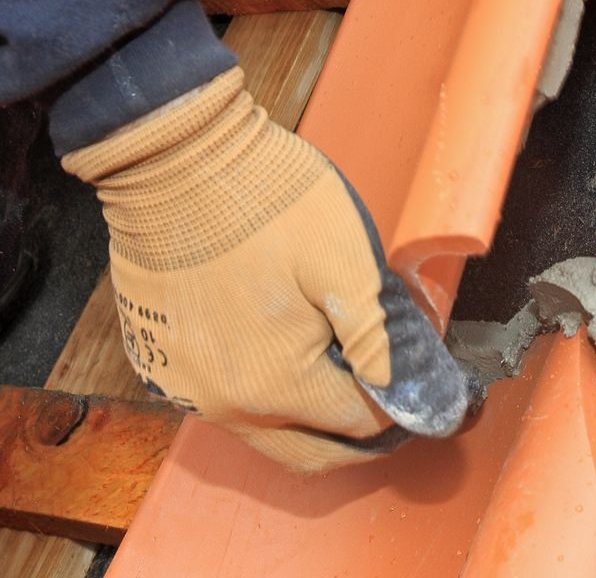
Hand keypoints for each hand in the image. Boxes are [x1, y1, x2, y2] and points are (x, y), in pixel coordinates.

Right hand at [63, 68, 466, 472]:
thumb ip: (377, 335)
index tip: (421, 387)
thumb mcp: (346, 262)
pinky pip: (221, 397)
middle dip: (355, 434)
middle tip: (389, 400)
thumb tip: (401, 386)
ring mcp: (183, 385)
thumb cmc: (269, 201)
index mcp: (275, 385)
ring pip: (261, 429)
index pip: (355, 425)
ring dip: (306, 412)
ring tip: (343, 370)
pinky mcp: (160, 359)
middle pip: (306, 449)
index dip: (398, 408)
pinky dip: (260, 389)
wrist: (179, 160)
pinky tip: (285, 348)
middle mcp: (221, 404)